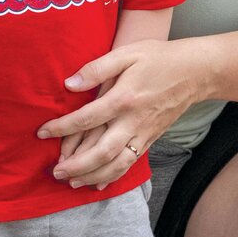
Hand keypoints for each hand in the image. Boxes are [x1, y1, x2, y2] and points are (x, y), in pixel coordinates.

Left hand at [38, 39, 197, 188]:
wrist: (195, 72)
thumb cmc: (158, 58)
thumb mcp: (127, 53)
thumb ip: (97, 68)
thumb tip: (69, 83)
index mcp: (124, 98)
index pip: (86, 118)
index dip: (61, 128)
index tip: (42, 133)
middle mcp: (133, 120)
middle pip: (102, 151)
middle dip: (76, 164)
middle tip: (55, 171)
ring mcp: (144, 133)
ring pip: (117, 164)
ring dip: (93, 176)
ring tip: (71, 181)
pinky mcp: (151, 139)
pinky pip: (130, 163)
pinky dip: (113, 176)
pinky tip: (98, 183)